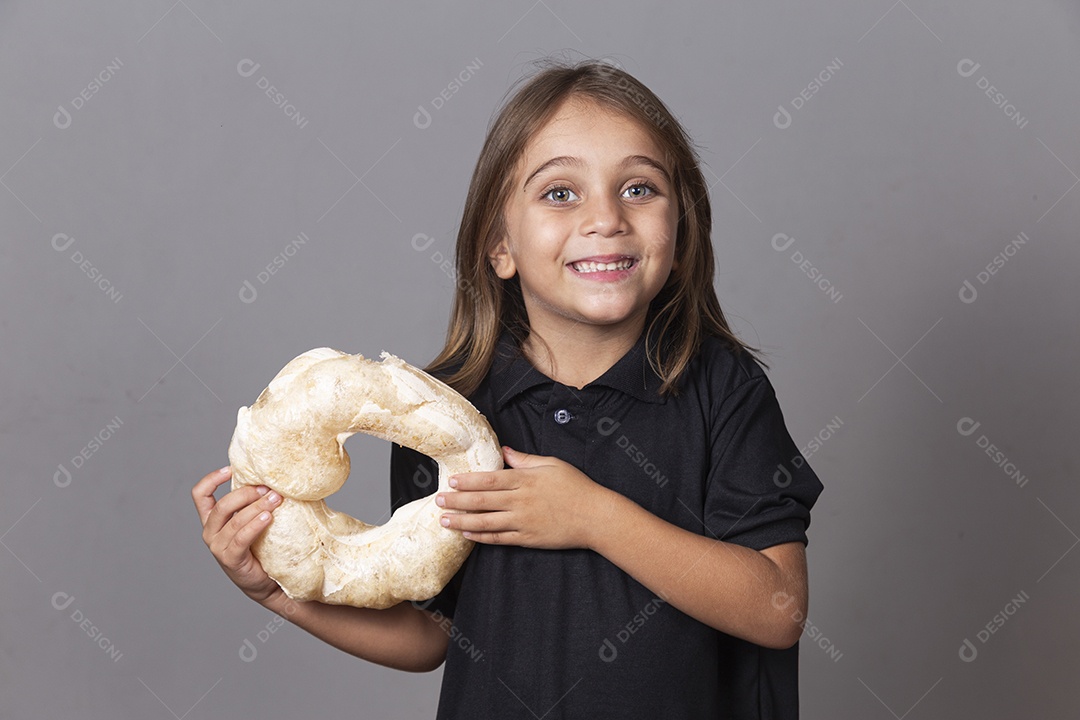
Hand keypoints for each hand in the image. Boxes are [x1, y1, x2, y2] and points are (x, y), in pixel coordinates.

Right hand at [192, 466, 284, 604]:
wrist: (268, 581)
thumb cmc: (262, 547)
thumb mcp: (252, 521)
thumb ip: (254, 503)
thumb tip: (277, 479)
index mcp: (212, 520)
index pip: (200, 495)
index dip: (211, 479)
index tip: (231, 469)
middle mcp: (210, 532)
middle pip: (222, 505)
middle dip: (246, 493)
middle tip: (269, 489)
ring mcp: (218, 547)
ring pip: (235, 520)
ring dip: (257, 507)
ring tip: (276, 500)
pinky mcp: (230, 559)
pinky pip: (241, 537)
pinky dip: (255, 525)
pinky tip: (268, 517)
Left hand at [436, 446, 613, 549]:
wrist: (596, 517)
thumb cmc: (576, 487)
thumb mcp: (552, 464)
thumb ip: (525, 459)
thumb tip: (505, 451)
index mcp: (525, 480)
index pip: (489, 480)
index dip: (468, 482)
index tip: (451, 481)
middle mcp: (521, 501)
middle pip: (482, 501)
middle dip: (457, 501)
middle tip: (437, 500)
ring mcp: (523, 522)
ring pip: (485, 522)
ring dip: (462, 521)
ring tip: (443, 520)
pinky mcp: (528, 539)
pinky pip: (499, 538)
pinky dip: (481, 536)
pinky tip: (466, 533)